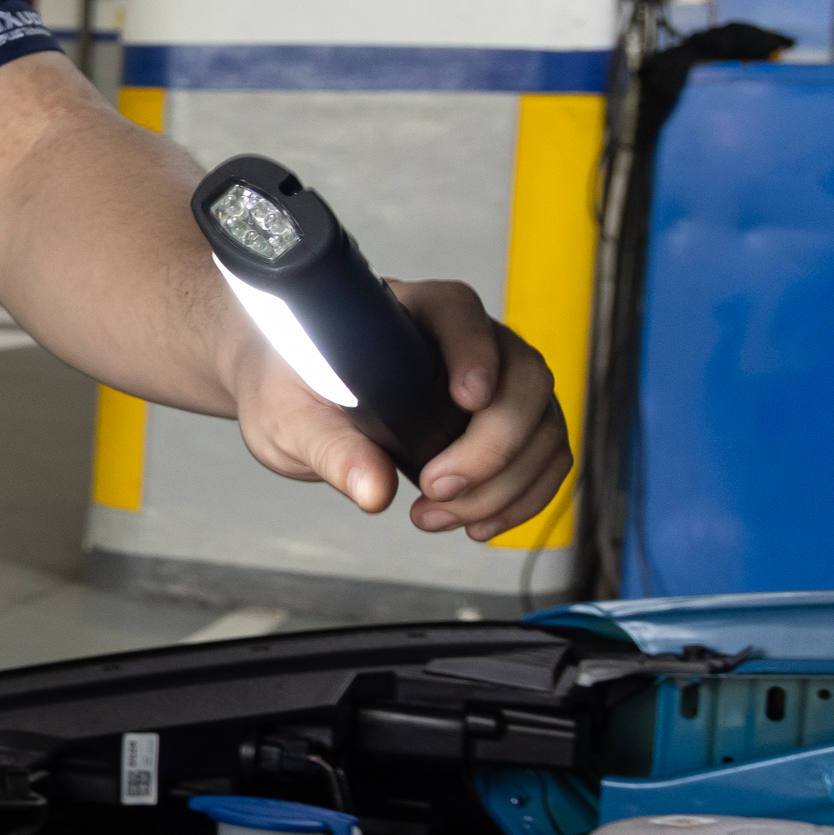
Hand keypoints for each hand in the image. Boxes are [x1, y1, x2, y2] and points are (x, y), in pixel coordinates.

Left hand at [224, 276, 570, 539]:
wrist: (295, 400)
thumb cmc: (289, 390)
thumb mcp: (289, 419)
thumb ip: (328, 448)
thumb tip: (373, 490)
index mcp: (408, 311)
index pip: (460, 312)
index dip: (475, 352)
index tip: (467, 399)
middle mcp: (467, 338)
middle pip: (524, 378)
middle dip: (492, 447)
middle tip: (434, 488)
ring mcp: (498, 380)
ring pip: (543, 426)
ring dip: (505, 485)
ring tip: (434, 515)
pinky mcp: (507, 422)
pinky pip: (544, 459)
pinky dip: (520, 499)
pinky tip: (474, 523)